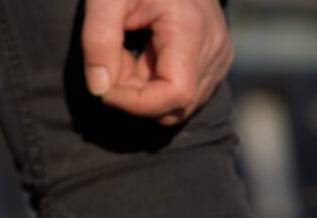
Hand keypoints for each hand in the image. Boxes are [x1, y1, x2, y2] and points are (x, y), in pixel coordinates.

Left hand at [82, 0, 233, 125]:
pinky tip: (144, 59)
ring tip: (129, 56)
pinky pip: (180, 97)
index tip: (105, 86)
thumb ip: (98, 40)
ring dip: (141, 94)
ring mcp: (217, 59)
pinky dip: (153, 89)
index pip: (175, 94)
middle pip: (172, 107)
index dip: (135, 103)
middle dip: (133, 98)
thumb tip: (99, 90)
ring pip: (175, 108)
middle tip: (114, 62)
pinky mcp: (214, 64)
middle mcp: (213, 49)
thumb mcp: (106, 0)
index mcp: (191, 29)